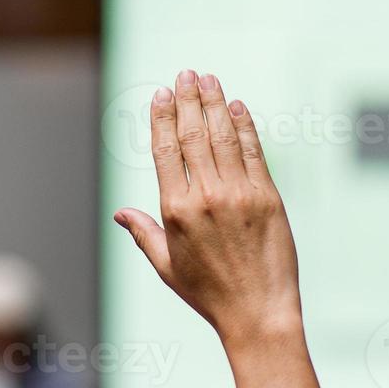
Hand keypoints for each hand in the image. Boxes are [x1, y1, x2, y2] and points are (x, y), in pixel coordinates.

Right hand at [115, 70, 302, 350]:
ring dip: (215, 104)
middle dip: (188, 100)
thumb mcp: (167, 266)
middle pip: (193, 135)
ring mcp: (239, 195)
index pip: (165, 149)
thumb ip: (144, 232)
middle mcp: (205, 196)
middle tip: (186, 73)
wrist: (258, 314)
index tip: (162, 93)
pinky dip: (245, 127)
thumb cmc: (209, 294)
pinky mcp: (268, 198)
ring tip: (210, 79)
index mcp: (175, 211)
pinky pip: (254, 153)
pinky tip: (237, 107)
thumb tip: (120, 212)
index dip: (163, 116)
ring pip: (223, 137)